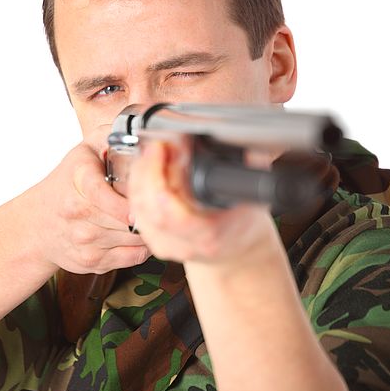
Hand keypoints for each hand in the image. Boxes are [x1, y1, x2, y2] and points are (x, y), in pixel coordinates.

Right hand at [21, 126, 148, 274]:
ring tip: (150, 215)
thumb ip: (109, 136)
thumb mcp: (84, 151)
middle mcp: (78, 214)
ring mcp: (85, 241)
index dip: (125, 203)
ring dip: (149, 228)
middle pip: (126, 219)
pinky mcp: (92, 262)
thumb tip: (139, 130)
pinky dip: (143, 246)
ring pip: (134, 239)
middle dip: (147, 211)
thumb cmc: (68, 183)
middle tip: (159, 202)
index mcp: (78, 181)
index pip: (101, 195)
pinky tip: (140, 233)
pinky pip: (133, 257)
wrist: (39, 224)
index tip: (140, 203)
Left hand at [127, 139, 280, 265]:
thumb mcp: (253, 196)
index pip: (168, 211)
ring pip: (137, 206)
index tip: (162, 149)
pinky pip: (136, 210)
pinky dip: (137, 185)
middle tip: (157, 145)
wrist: (237, 253)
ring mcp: (165, 245)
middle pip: (147, 206)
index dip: (157, 177)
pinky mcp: (153, 241)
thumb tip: (241, 137)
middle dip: (147, 168)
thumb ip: (246, 169)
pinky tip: (147, 168)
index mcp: (208, 236)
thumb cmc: (244, 224)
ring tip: (153, 152)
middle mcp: (183, 244)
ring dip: (140, 174)